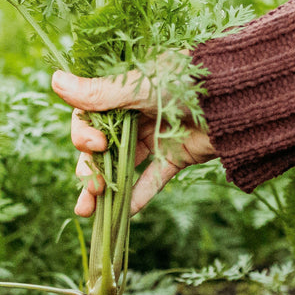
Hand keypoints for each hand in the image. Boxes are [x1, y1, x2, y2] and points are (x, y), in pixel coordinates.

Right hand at [51, 68, 215, 216]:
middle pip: (101, 145)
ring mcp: (156, 136)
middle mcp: (137, 112)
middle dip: (89, 168)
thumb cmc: (189, 79)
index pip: (89, 116)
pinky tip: (123, 216)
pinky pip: (152, 178)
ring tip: (89, 209)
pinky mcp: (176, 156)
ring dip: (106, 186)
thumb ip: (99, 93)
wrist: (239, 97)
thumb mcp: (141, 85)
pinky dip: (139, 196)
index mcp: (125, 89)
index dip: (84, 134)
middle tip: (91, 187)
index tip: (94, 144)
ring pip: (122, 165)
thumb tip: (54, 81)